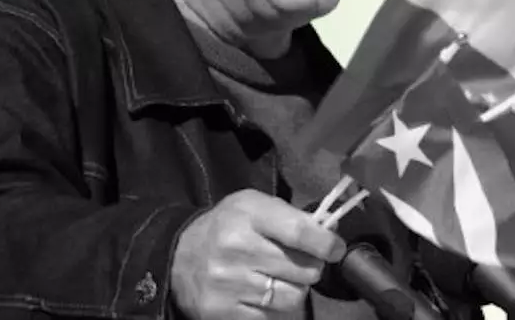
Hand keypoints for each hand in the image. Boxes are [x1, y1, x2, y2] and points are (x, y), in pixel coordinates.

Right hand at [170, 189, 345, 319]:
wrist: (178, 255)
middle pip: (303, 269)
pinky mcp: (223, 312)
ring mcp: (228, 283)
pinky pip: (272, 319)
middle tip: (300, 263)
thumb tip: (331, 235)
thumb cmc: (226, 227)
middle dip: (310, 267)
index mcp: (247, 215)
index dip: (326, 244)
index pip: (300, 232)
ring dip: (294, 290)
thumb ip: (292, 217)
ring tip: (279, 279)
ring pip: (292, 297)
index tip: (335, 249)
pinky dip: (275, 310)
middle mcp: (236, 248)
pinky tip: (262, 296)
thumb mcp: (253, 206)